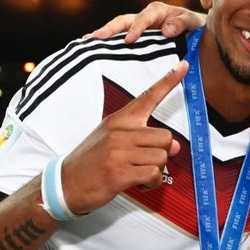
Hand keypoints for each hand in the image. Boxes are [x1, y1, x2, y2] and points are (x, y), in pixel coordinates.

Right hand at [60, 63, 185, 213]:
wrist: (65, 184)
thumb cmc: (92, 162)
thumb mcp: (113, 141)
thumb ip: (144, 140)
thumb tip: (175, 145)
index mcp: (119, 120)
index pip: (148, 96)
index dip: (169, 81)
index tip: (184, 65)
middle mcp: (119, 132)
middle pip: (165, 137)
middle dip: (161, 154)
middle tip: (143, 163)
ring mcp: (118, 152)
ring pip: (162, 157)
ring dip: (156, 171)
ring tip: (138, 174)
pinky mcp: (119, 173)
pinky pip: (153, 174)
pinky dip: (151, 183)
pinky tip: (138, 184)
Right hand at [85, 1, 207, 43]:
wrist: (195, 30)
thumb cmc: (193, 25)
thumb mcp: (192, 22)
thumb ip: (181, 23)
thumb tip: (165, 29)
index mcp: (157, 11)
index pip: (143, 18)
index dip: (136, 28)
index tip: (129, 40)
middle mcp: (144, 17)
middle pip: (123, 20)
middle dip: (109, 28)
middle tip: (95, 37)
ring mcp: (138, 27)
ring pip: (118, 29)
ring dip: (103, 35)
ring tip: (87, 42)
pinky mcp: (136, 37)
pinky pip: (120, 38)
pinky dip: (108, 43)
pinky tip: (94, 49)